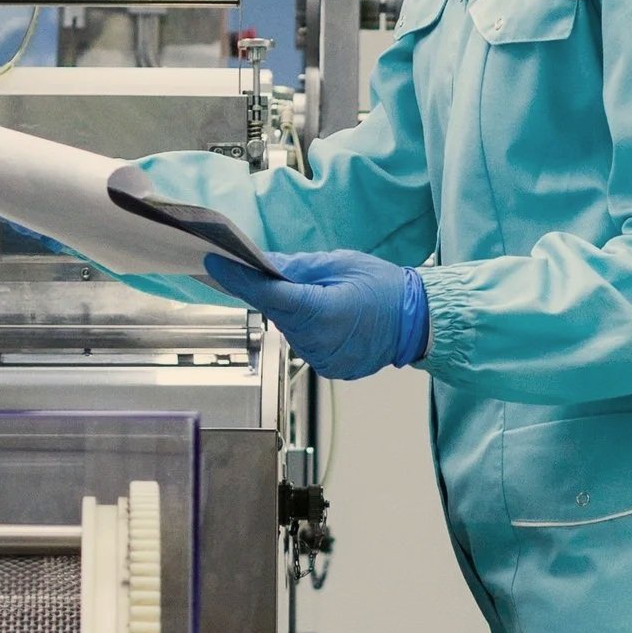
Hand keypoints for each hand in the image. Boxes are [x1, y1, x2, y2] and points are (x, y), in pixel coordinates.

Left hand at [204, 249, 429, 381]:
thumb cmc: (385, 287)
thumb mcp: (339, 264)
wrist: (417, 321)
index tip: (214, 264)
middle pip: (275, 313)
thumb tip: (261, 264)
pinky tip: (327, 317)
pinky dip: (307, 328)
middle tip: (275, 272)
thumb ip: (297, 268)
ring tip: (319, 296)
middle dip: (270, 292)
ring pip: (288, 329)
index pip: (266, 295)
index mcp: (320, 312)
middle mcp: (317, 342)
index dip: (237, 279)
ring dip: (291, 312)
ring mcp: (323, 360)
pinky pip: (305, 343)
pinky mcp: (328, 368)